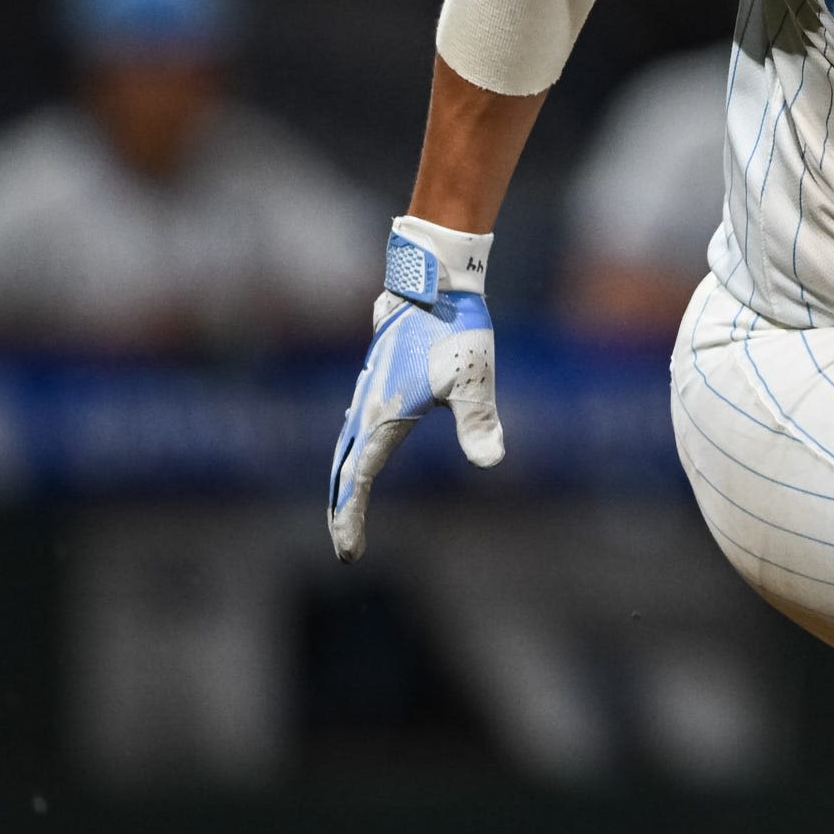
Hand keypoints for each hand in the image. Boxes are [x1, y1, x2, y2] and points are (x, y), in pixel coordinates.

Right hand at [327, 237, 503, 562]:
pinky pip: (356, 425)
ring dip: (345, 480)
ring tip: (346, 508)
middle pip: (345, 468)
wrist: (434, 281)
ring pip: (347, 446)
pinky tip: (359, 451)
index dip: (351, 518)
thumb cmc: (455, 328)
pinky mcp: (377, 377)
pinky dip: (352, 451)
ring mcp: (369, 390)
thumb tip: (492, 461)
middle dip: (342, 509)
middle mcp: (368, 407)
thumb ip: (480, 422)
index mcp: (384, 416)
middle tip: (344, 544)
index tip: (349, 552)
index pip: (360, 480)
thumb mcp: (474, 379)